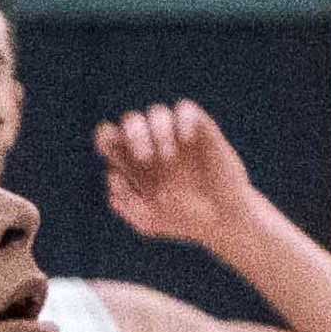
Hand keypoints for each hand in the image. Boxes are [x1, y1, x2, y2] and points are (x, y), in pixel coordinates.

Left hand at [97, 103, 268, 253]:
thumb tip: (112, 172)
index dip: (106, 137)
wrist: (224, 219)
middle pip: (131, 121)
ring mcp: (176, 138)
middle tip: (145, 158)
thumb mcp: (148, 221)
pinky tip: (187, 140)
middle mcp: (153, 148)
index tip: (113, 149)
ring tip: (170, 156)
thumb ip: (126, 202)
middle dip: (133, 133)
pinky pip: (186, 109)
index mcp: (133, 167)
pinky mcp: (201, 131)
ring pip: (157, 112)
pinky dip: (182, 119)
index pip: (110, 139)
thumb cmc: (184, 222)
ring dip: (157, 130)